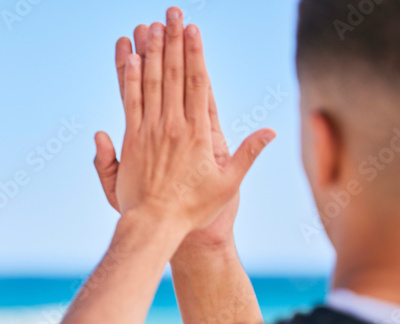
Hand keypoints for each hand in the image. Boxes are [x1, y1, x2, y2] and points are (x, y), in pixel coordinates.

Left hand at [93, 8, 273, 239]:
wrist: (156, 226)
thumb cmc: (193, 210)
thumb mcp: (229, 184)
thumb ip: (248, 154)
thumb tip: (270, 130)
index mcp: (199, 133)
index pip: (197, 84)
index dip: (194, 54)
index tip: (193, 29)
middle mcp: (173, 127)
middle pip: (172, 75)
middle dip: (172, 41)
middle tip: (171, 13)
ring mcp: (150, 132)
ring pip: (150, 83)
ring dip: (150, 52)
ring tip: (150, 25)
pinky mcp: (132, 141)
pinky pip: (130, 103)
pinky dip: (129, 79)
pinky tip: (129, 58)